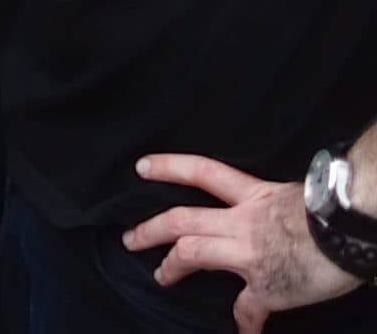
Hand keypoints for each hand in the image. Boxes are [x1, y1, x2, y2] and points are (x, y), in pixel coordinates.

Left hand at [123, 154, 361, 332]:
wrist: (353, 229)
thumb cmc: (335, 210)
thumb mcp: (295, 195)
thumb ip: (273, 204)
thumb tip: (276, 211)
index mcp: (253, 195)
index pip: (201, 172)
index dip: (168, 167)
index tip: (141, 167)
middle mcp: (242, 222)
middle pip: (181, 219)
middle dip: (150, 230)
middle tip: (130, 239)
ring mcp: (249, 254)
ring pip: (192, 254)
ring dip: (171, 267)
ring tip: (161, 278)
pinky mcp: (267, 286)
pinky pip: (248, 308)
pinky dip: (245, 322)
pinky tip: (243, 332)